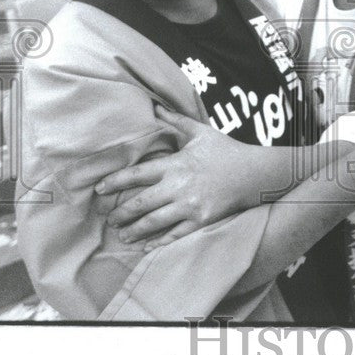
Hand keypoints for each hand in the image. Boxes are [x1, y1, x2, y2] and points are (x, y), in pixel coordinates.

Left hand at [96, 106, 266, 246]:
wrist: (255, 173)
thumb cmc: (226, 150)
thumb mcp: (200, 132)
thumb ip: (176, 121)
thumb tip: (155, 107)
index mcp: (176, 164)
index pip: (137, 174)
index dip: (115, 182)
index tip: (99, 189)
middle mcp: (179, 186)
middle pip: (140, 204)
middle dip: (121, 213)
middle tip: (108, 219)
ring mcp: (190, 206)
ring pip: (154, 222)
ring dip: (134, 231)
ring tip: (122, 236)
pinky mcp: (202, 220)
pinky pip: (175, 234)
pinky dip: (158, 242)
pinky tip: (146, 247)